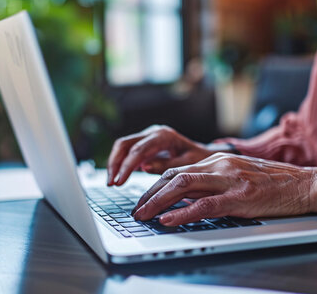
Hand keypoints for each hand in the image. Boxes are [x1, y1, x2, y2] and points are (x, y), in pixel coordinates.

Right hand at [107, 125, 227, 185]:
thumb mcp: (188, 163)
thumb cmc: (199, 159)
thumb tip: (144, 167)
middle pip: (125, 144)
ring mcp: (147, 137)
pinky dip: (120, 164)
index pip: (138, 149)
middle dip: (115, 163)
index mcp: (164, 136)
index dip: (127, 166)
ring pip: (122, 146)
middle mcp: (153, 133)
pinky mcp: (145, 144)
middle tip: (111, 183)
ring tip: (112, 182)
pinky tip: (118, 178)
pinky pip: (127, 151)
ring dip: (115, 163)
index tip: (119, 181)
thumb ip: (167, 165)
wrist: (205, 154)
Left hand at [132, 153, 316, 225]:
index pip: (177, 170)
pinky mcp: (240, 197)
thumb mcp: (237, 176)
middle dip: (149, 194)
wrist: (305, 184)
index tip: (142, 200)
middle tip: (136, 210)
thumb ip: (212, 183)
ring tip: (143, 215)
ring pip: (183, 186)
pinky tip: (168, 220)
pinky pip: (205, 205)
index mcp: (217, 160)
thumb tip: (184, 198)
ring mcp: (229, 180)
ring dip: (157, 201)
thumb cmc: (273, 184)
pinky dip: (183, 213)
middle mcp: (219, 165)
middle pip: (174, 176)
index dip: (155, 186)